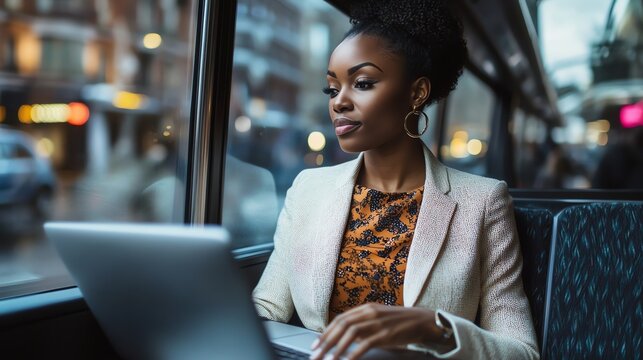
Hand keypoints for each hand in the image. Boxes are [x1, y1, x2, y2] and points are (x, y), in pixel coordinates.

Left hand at [310, 303, 450, 359]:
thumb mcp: (378, 318)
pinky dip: (353, 354)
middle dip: (325, 342)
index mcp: (366, 308)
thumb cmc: (399, 322)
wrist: (422, 321)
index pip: (339, 319)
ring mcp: (377, 323)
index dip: (326, 332)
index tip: (315, 344)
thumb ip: (362, 323)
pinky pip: (365, 344)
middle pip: (341, 326)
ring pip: (350, 334)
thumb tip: (344, 335)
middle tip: (315, 354)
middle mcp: (369, 313)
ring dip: (335, 348)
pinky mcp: (386, 334)